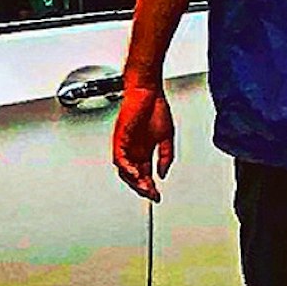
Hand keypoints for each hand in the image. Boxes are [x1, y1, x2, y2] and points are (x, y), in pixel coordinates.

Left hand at [111, 74, 174, 199]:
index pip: (145, 174)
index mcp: (144, 150)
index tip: (156, 196)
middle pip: (135, 176)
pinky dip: (125, 167)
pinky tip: (133, 173)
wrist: (147, 90)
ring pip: (125, 171)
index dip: (151, 187)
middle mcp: (133, 150)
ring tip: (143, 186)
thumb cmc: (156, 107)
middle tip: (151, 194)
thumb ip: (165, 156)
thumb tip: (163, 173)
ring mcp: (125, 146)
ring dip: (134, 180)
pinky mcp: (119, 139)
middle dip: (143, 187)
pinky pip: (119, 159)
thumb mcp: (167, 136)